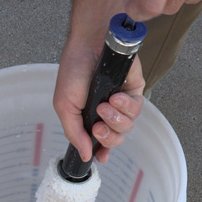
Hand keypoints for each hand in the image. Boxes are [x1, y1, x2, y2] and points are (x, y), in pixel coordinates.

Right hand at [54, 42, 144, 163]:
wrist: (89, 45)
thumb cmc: (74, 70)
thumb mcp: (64, 106)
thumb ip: (74, 133)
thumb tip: (84, 156)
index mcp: (89, 118)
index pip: (100, 142)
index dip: (102, 151)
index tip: (100, 156)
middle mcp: (107, 112)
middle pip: (116, 138)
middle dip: (108, 136)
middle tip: (98, 126)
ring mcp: (121, 103)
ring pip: (127, 126)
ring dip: (115, 119)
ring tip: (104, 105)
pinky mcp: (134, 91)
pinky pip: (136, 109)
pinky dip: (126, 106)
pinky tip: (116, 97)